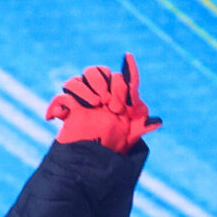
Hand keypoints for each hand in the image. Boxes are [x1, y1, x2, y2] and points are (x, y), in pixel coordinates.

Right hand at [44, 53, 158, 153]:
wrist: (95, 159)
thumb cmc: (114, 145)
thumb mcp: (130, 136)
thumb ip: (141, 125)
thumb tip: (158, 121)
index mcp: (115, 94)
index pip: (119, 77)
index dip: (126, 70)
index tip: (128, 57)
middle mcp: (99, 93)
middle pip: (98, 71)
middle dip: (105, 82)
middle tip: (110, 102)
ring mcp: (83, 99)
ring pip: (77, 81)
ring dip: (84, 90)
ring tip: (94, 104)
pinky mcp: (68, 109)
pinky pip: (60, 99)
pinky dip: (58, 106)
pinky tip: (61, 116)